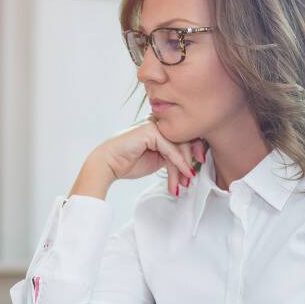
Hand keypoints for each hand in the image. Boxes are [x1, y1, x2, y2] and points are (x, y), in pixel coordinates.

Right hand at [82, 116, 207, 197]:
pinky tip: (183, 174)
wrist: (107, 165)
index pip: (183, 134)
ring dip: (183, 166)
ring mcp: (153, 124)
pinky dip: (179, 163)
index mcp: (158, 126)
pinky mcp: (150, 130)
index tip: (197, 166)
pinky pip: (171, 148)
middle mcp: (157, 121)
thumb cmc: (127, 163)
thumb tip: (190, 162)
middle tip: (191, 177)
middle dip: (191, 159)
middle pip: (185, 137)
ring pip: (179, 144)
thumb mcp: (157, 159)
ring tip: (185, 182)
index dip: (194, 150)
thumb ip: (171, 156)